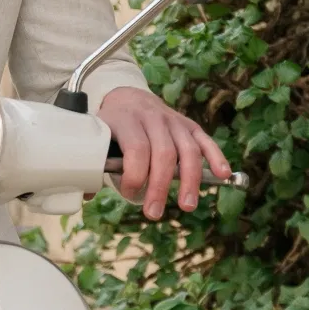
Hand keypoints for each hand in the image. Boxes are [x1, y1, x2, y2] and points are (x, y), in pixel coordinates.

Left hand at [100, 85, 230, 218]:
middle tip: (153, 212)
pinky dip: (216, 158)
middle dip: (160, 186)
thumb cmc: (110, 126)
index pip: (137, 148)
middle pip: (163, 153)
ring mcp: (173, 121)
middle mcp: (153, 118)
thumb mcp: (96, 136)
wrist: (126, 96)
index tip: (129, 193)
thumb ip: (93, 162)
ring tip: (187, 206)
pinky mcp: (189, 126)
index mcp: (126, 120)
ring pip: (187, 150)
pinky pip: (205, 141)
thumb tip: (85, 194)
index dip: (135, 174)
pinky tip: (223, 175)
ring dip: (190, 180)